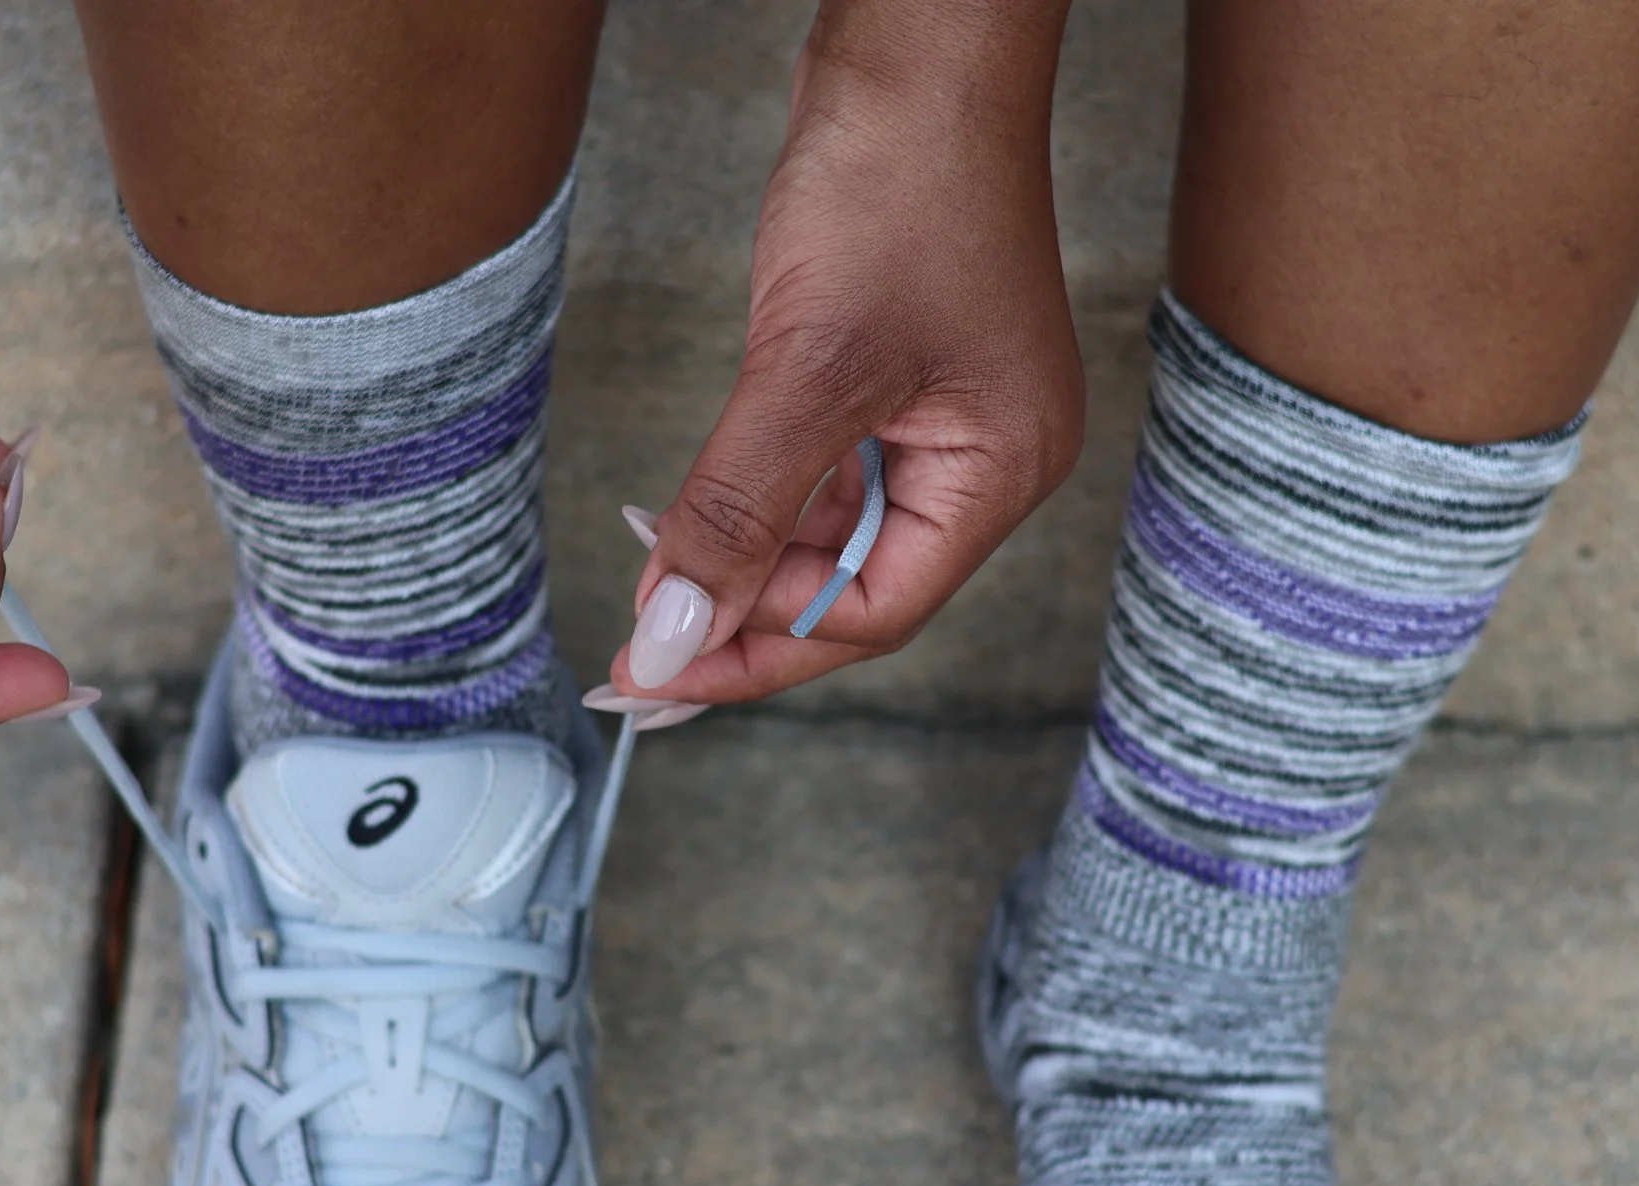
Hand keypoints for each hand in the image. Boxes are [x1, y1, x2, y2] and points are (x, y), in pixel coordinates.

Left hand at [600, 21, 1083, 706]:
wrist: (918, 46)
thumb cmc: (901, 181)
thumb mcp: (806, 367)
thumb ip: (739, 512)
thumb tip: (678, 633)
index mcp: (1000, 470)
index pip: (874, 611)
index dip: (761, 649)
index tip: (659, 671)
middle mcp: (982, 456)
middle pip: (851, 584)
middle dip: (743, 618)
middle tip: (638, 659)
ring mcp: (940, 414)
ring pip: (828, 531)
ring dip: (740, 562)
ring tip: (649, 594)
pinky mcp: (893, 373)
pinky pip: (821, 471)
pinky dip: (756, 500)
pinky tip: (691, 524)